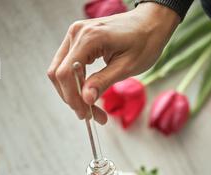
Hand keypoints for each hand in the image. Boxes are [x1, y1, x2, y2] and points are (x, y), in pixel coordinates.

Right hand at [47, 3, 179, 122]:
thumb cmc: (144, 41)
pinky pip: (70, 66)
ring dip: (74, 94)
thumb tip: (86, 99)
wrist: (151, 22)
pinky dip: (78, 84)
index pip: (65, 73)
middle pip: (59, 74)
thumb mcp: (126, 67)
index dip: (72, 98)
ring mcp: (76, 36)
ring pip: (61, 72)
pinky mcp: (79, 41)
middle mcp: (77, 33)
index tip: (86, 114)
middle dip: (73, 99)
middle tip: (92, 116)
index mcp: (89, 38)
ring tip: (94, 110)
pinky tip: (91, 95)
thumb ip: (103, 82)